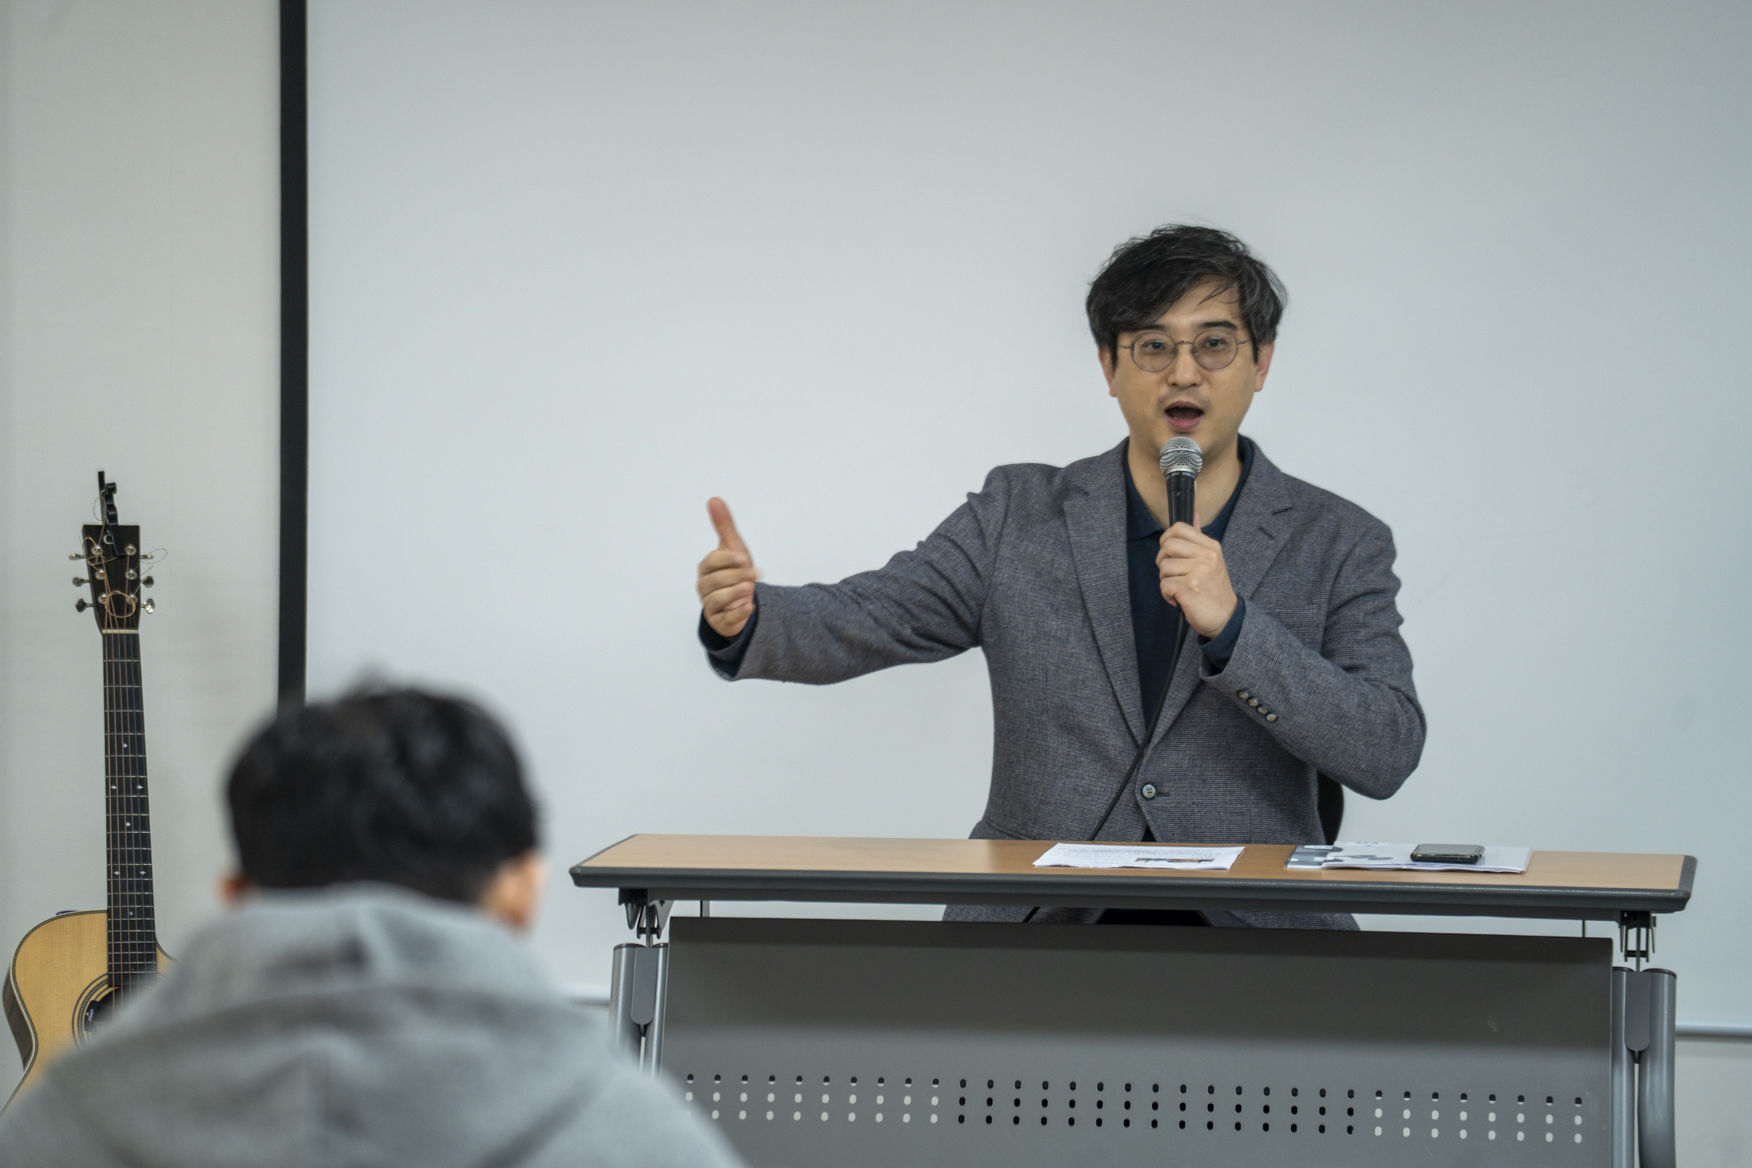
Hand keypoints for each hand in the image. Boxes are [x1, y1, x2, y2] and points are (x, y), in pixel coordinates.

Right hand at [697, 497, 758, 638]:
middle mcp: (704, 586)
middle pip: (715, 581)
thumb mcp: (733, 547)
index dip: (728, 560)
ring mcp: (710, 605)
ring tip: (750, 589)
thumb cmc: (735, 571)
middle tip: (753, 574)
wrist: (741, 599)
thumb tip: (714, 499)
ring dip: (735, 593)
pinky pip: (725, 619)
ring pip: (717, 599)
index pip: (712, 562)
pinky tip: (749, 608)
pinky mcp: (719, 622)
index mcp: (706, 567)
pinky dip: (737, 614)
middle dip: (736, 576)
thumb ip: (724, 525)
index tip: (743, 558)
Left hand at [1156, 514, 1238, 637]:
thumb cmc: (1214, 589)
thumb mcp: (1212, 560)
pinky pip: (1164, 585)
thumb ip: (1199, 538)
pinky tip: (1179, 599)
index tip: (1169, 552)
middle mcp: (1206, 556)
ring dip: (1166, 581)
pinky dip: (1167, 595)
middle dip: (1163, 561)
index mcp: (1211, 547)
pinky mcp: (1189, 588)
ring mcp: (1198, 572)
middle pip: (1167, 546)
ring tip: (1180, 588)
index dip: (1167, 538)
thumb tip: (1194, 514)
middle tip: (1173, 574)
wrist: (1225, 618)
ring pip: (1164, 567)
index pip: (1179, 528)